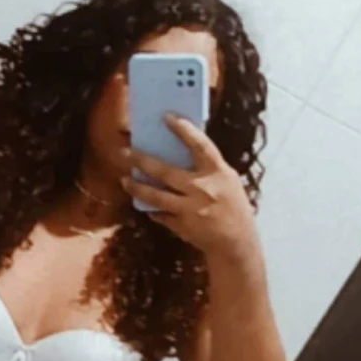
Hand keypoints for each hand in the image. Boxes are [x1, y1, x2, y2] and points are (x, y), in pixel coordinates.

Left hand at [121, 115, 258, 260]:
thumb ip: (208, 168)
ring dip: (136, 187)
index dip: (184, 130)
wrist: (236, 244)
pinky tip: (142, 204)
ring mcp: (190, 209)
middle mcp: (202, 189)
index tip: (167, 117)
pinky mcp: (181, 226)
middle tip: (124, 152)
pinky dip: (150, 209)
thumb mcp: (228, 182)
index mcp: (218, 173)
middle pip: (165, 172)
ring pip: (155, 196)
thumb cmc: (234, 208)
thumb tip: (180, 152)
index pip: (200, 146)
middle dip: (141, 161)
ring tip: (124, 180)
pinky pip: (159, 214)